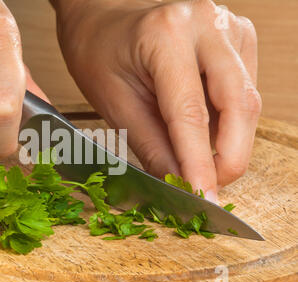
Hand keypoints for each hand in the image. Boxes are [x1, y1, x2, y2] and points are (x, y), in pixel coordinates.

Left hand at [52, 0, 261, 201]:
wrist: (104, 17)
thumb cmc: (99, 54)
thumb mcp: (114, 104)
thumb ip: (152, 147)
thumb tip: (182, 185)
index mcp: (166, 34)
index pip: (191, 113)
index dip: (200, 163)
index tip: (203, 199)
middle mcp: (206, 23)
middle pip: (239, 105)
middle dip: (228, 158)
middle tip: (206, 189)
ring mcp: (227, 26)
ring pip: (248, 101)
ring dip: (229, 142)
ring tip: (196, 159)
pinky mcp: (236, 38)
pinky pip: (244, 91)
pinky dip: (228, 122)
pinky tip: (203, 130)